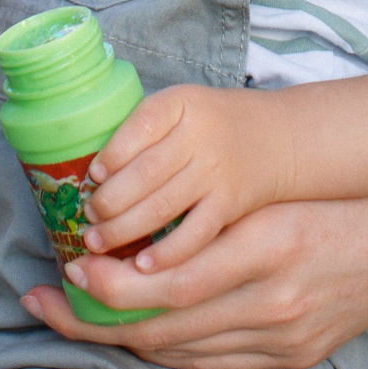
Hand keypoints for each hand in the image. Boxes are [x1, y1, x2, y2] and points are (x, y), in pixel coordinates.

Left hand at [19, 188, 367, 368]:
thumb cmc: (335, 192)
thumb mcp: (270, 191)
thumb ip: (207, 211)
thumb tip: (125, 221)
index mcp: (264, 244)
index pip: (161, 285)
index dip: (104, 287)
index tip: (67, 269)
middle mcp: (275, 299)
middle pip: (161, 327)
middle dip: (92, 319)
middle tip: (43, 300)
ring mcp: (288, 334)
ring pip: (182, 350)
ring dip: (124, 337)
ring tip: (79, 315)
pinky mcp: (298, 354)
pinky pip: (216, 363)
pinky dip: (171, 349)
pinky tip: (139, 332)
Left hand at [83, 84, 286, 271]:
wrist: (279, 137)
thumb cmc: (215, 123)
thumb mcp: (182, 106)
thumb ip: (144, 129)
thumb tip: (93, 172)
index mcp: (181, 103)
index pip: (140, 125)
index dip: (112, 155)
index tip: (92, 176)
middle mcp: (200, 135)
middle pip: (145, 173)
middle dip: (109, 201)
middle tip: (88, 217)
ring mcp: (217, 172)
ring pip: (161, 206)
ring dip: (123, 229)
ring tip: (97, 241)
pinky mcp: (230, 204)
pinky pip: (194, 233)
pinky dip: (165, 252)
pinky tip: (142, 265)